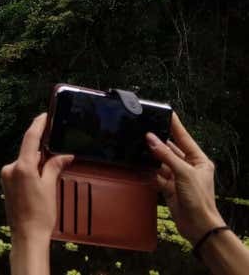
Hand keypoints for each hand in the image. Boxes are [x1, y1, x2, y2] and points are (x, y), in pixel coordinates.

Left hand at [1, 113, 73, 245]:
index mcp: (22, 167)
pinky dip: (31, 170)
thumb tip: (65, 155)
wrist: (27, 236)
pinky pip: (20, 170)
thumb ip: (54, 167)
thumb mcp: (50, 188)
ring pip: (24, 161)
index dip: (38, 124)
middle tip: (58, 146)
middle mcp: (10, 168)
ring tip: (52, 168)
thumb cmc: (40, 214)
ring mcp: (6, 176)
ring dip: (37, 161)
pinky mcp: (6, 184)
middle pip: (28, 151)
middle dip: (42, 148)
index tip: (45, 115)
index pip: (30, 138)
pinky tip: (41, 177)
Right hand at [147, 112, 224, 243]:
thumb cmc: (199, 199)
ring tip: (138, 143)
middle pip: (171, 149)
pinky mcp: (168, 187)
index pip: (185, 138)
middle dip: (158, 140)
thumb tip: (151, 139)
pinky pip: (155, 174)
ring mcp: (177, 177)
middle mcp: (188, 167)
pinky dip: (147, 169)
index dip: (175, 126)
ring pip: (161, 161)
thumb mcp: (184, 173)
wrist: (198, 226)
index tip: (167, 112)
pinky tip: (139, 162)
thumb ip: (166, 155)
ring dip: (151, 155)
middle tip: (145, 128)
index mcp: (199, 160)